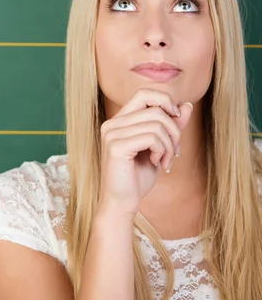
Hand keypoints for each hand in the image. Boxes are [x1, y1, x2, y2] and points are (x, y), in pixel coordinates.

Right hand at [98, 89, 193, 218]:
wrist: (120, 205)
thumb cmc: (137, 178)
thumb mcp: (158, 148)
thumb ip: (170, 126)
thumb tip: (186, 105)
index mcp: (119, 120)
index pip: (144, 93)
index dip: (164, 101)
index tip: (176, 121)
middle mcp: (112, 123)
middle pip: (155, 107)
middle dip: (173, 128)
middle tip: (174, 151)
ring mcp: (112, 134)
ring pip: (156, 123)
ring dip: (169, 143)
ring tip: (166, 160)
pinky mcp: (116, 146)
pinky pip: (152, 137)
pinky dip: (162, 150)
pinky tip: (157, 163)